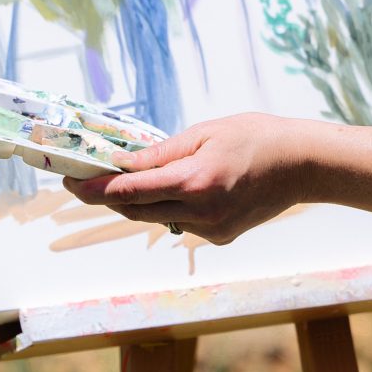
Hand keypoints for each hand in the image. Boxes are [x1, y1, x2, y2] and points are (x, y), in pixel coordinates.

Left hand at [62, 113, 314, 245]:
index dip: (92, 189)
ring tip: (131, 179)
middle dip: (108, 196)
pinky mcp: (221, 238)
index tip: (68, 181)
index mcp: (192, 182)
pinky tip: (187, 188)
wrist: (303, 165)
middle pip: (135, 211)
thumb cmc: (256, 137)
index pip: (127, 192)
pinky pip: (182, 223)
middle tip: (85, 180)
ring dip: (140, 202)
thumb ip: (160, 153)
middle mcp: (199, 213)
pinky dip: (173, 207)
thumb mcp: (205, 133)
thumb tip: (121, 163)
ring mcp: (211, 230)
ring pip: (157, 219)